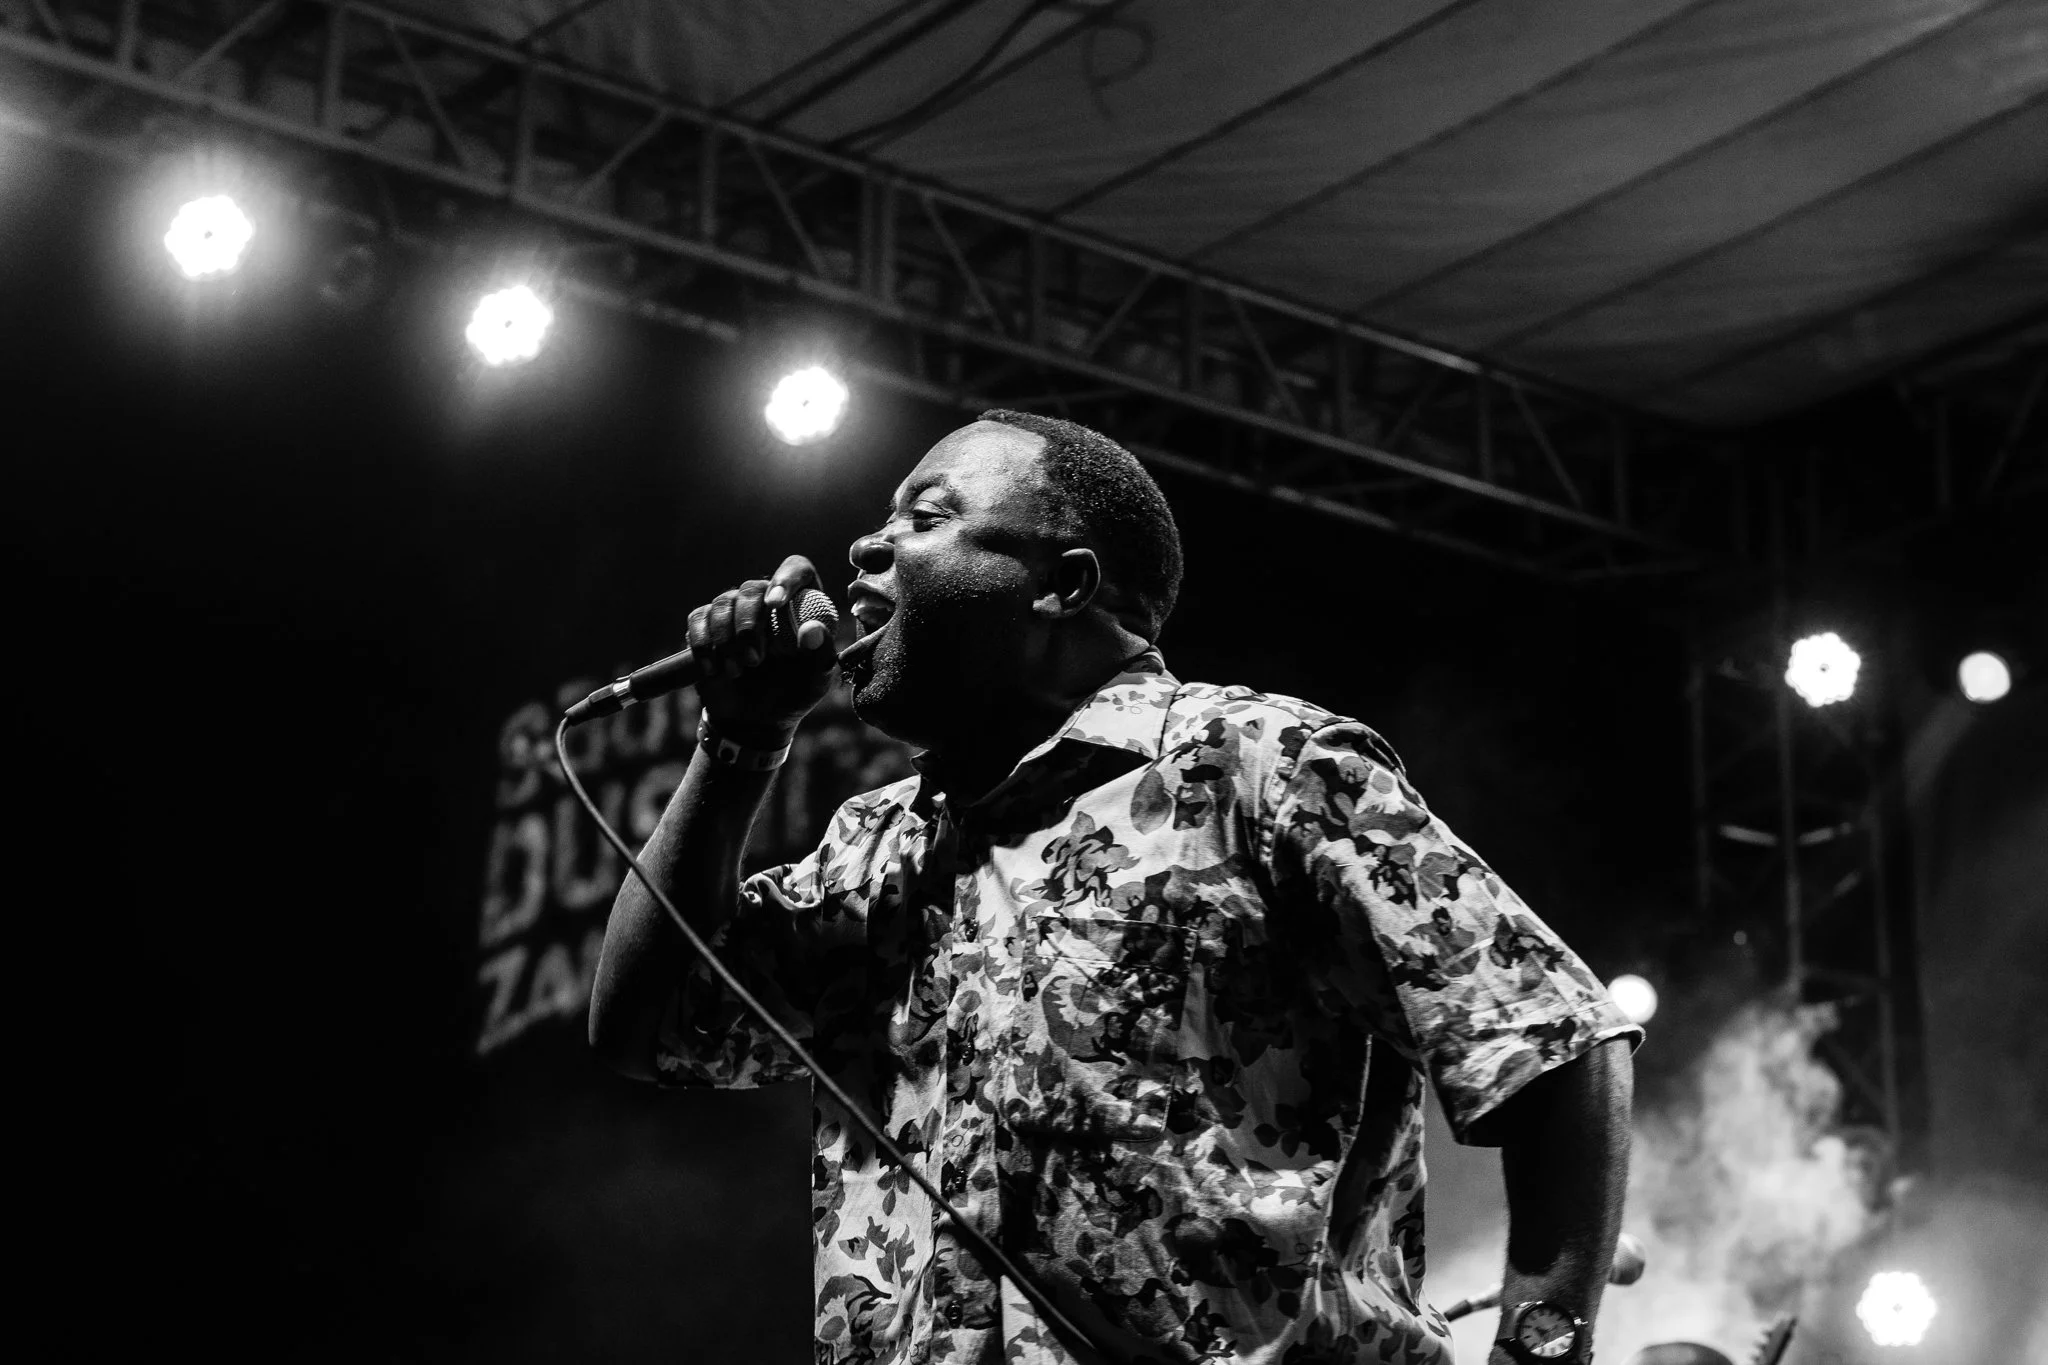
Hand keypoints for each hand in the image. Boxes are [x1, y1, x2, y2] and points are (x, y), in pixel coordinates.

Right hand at [686, 554, 837, 744]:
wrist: (757, 719)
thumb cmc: (794, 692)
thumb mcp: (817, 679)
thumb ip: (820, 653)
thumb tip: (812, 630)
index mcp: (801, 604)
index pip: (797, 570)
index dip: (785, 579)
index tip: (775, 604)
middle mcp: (766, 600)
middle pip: (752, 588)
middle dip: (749, 626)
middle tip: (755, 661)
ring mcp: (734, 610)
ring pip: (722, 603)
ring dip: (727, 640)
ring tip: (738, 671)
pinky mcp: (707, 625)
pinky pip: (698, 619)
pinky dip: (704, 645)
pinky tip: (713, 670)